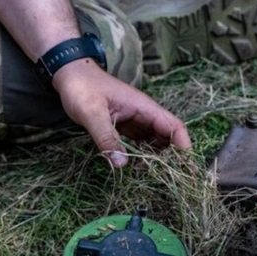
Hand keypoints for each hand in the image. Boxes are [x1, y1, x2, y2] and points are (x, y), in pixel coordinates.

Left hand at [52, 59, 191, 166]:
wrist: (70, 75)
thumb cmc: (82, 89)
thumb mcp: (92, 114)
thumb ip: (106, 138)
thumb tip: (121, 164)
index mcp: (143, 107)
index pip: (173, 125)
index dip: (183, 145)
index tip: (186, 166)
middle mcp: (143, 114)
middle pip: (167, 136)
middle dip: (173, 156)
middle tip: (172, 180)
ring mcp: (134, 120)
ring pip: (154, 140)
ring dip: (158, 157)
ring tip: (156, 178)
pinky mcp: (124, 126)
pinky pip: (140, 142)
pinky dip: (143, 155)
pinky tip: (138, 168)